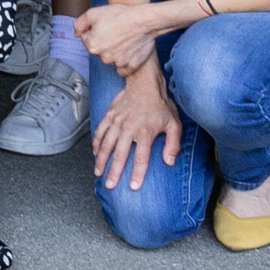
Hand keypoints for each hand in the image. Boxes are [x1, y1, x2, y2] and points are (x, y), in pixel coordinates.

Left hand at [71, 0, 167, 74]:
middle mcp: (104, 58)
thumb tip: (76, 33)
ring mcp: (119, 63)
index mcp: (93, 46)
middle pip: (99, 50)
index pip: (86, 39)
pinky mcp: (132, 66)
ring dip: (114, 52)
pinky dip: (125, 62)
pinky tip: (128, 51)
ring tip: (124, 38)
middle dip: (104, 41)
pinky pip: (124, 69)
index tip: (105, 25)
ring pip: (111, 59)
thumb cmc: (120, 15)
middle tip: (115, 30)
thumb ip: (80, 24)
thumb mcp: (93, 13)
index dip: (94, 30)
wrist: (145, 20)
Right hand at [91, 64, 181, 190]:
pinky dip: (97, 143)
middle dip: (114, 172)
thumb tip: (169, 162)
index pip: (141, 158)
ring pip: (107, 145)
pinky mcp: (109, 116)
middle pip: (120, 154)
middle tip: (109, 185)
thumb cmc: (161, 105)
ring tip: (98, 173)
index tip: (133, 187)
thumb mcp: (174, 124)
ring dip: (102, 160)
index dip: (137, 173)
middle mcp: (129, 128)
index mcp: (146, 132)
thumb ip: (173, 144)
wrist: (144, 82)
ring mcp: (117, 122)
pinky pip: (100, 131)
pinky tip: (95, 153)